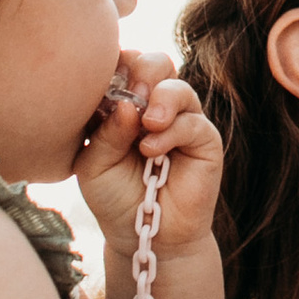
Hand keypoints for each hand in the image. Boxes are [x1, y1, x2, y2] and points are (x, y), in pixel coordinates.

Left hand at [76, 54, 222, 258]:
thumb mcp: (93, 166)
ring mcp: (181, 121)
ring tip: (146, 124)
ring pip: (178, 86)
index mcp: (125, 103)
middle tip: (130, 96)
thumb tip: (128, 104)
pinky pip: (193, 121)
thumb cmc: (114, 197)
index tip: (100, 83)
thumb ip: (105, 133)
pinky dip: (171, 131)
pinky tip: (151, 151)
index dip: (114, 64)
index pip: (124, 64)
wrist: (144, 235)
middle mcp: (154, 107)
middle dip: (141, 71)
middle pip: (155, 63)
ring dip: (161, 98)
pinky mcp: (204, 140)